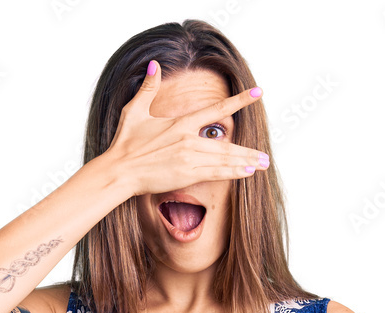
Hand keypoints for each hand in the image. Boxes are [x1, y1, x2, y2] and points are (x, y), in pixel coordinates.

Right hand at [103, 59, 268, 197]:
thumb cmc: (125, 144)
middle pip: (226, 143)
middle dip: (248, 150)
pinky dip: (232, 172)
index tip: (258, 93)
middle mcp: (188, 139)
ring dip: (245, 162)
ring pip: (224, 159)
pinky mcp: (186, 174)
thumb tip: (154, 64)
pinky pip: (216, 173)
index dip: (239, 100)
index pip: (216, 109)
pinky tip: (246, 173)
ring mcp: (189, 158)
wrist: (119, 171)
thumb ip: (148, 88)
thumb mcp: (135, 111)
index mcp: (180, 123)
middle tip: (265, 155)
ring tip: (262, 165)